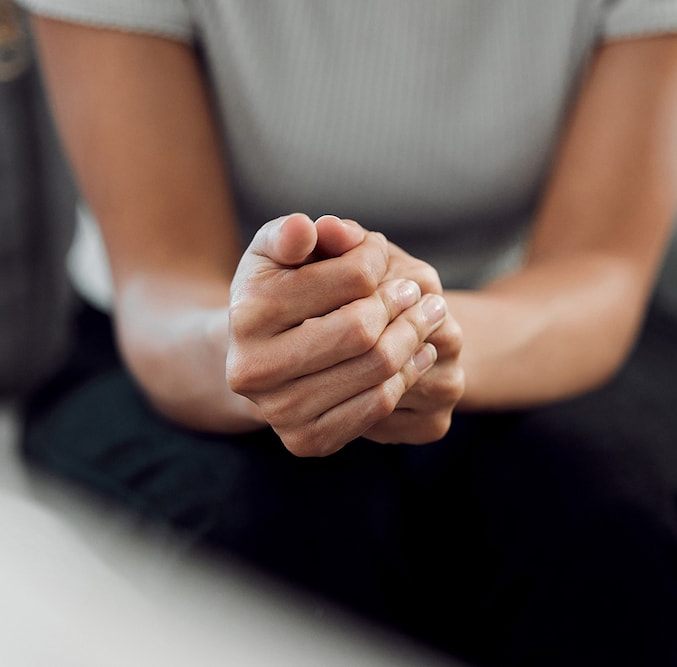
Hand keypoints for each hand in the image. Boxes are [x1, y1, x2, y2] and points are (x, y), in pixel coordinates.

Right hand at [226, 214, 446, 456]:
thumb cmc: (276, 289)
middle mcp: (253, 369)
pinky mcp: (305, 441)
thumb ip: (296, 233)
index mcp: (247, 311)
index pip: (350, 278)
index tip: (381, 251)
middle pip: (362, 330)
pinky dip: (407, 376)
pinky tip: (419, 353)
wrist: (256, 357)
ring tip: (429, 316)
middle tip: (419, 292)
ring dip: (415, 338)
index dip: (376, 258)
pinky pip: (377, 408)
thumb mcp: (278, 251)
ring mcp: (278, 411)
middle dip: (402, 304)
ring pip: (376, 370)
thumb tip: (316, 228)